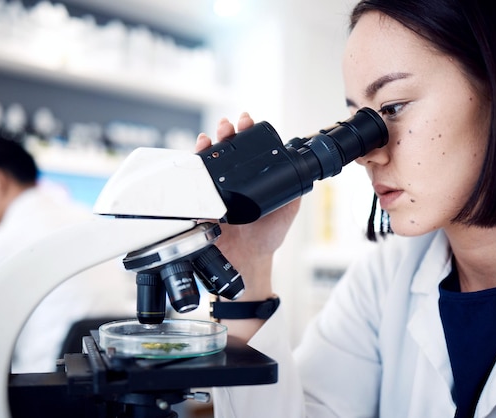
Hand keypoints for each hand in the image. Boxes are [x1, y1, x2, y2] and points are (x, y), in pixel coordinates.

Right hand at [196, 113, 300, 300]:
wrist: (246, 261)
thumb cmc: (266, 238)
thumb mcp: (286, 211)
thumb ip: (292, 192)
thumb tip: (301, 173)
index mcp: (252, 179)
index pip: (248, 150)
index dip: (247, 133)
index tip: (248, 122)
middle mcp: (232, 180)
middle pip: (226, 149)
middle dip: (227, 132)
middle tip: (229, 126)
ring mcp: (215, 189)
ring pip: (209, 160)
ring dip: (210, 143)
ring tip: (213, 135)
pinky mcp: (201, 201)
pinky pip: (194, 180)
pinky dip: (194, 164)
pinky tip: (198, 153)